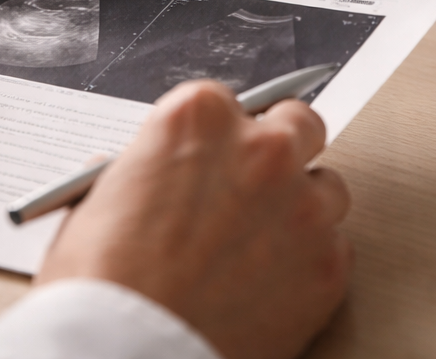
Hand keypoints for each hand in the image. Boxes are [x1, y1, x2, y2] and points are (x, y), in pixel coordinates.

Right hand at [36, 81, 352, 358]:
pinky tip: (269, 285)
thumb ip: (144, 171)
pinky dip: (310, 264)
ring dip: (302, 208)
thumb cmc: (102, 283)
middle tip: (256, 187)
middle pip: (299, 125)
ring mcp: (303, 205)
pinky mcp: (328, 264)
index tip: (220, 160)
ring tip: (259, 247)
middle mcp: (261, 149)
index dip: (225, 137)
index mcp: (200, 117)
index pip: (234, 103)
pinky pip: (335, 248)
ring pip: (327, 187)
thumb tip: (152, 176)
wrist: (127, 354)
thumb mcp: (99, 199)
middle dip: (282, 151)